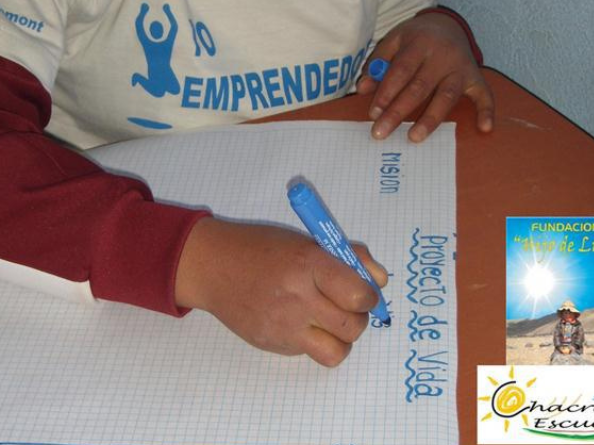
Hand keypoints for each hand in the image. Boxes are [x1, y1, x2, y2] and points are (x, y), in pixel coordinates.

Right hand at [175, 217, 386, 365]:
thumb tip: (380, 279)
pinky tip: (301, 322)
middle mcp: (298, 298)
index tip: (364, 290)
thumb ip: (348, 257)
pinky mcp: (273, 345)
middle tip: (347, 305)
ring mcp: (285, 327)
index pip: (359, 294)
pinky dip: (315, 340)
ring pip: (337, 351)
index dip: (369, 296)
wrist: (213, 265)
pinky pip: (310, 353)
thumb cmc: (262, 247)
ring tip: (329, 320)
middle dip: (359, 317)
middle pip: (353, 326)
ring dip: (341, 338)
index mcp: (309, 264)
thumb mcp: (306, 241)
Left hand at [356, 12, 493, 142]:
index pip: (400, 71)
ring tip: (414, 137)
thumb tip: (362, 89)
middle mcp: (441, 56)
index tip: (373, 114)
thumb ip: (377, 62)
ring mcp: (460, 67)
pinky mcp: (475, 76)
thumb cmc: (415, 37)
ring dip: (431, 119)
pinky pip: (484, 93)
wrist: (447, 23)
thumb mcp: (394, 40)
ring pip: (446, 96)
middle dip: (398, 112)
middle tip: (382, 132)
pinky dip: (486, 110)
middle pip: (419, 87)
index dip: (386, 93)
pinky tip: (484, 128)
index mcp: (419, 44)